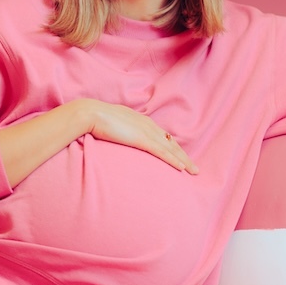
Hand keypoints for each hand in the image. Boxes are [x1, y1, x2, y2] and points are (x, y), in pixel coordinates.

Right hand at [83, 99, 197, 174]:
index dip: (172, 146)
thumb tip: (119, 134)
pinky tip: (182, 168)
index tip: (180, 155)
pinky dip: (173, 160)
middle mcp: (148, 125)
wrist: (91, 113)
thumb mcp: (113, 122)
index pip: (162, 135)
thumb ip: (121, 128)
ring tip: (193, 171)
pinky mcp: (141, 139)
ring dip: (183, 161)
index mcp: (141, 120)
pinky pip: (161, 152)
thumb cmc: (97, 118)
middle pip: (170, 142)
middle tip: (194, 167)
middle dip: (183, 155)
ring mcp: (146, 132)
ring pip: (170, 148)